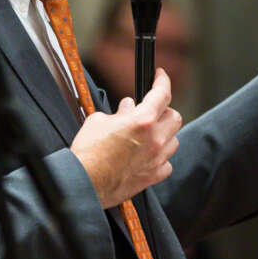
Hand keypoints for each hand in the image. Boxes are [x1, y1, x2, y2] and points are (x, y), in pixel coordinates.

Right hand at [70, 69, 181, 208]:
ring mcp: (156, 159)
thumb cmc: (88, 153)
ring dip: (164, 134)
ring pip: (174, 141)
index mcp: (142, 121)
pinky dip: (160, 158)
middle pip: (174, 118)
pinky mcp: (152, 177)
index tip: (161, 75)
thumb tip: (127, 108)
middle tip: (151, 111)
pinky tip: (149, 155)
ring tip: (149, 134)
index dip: (163, 80)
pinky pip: (166, 164)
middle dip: (164, 110)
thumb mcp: (98, 121)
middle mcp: (154, 139)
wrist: (84, 183)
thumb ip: (118, 113)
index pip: (162, 94)